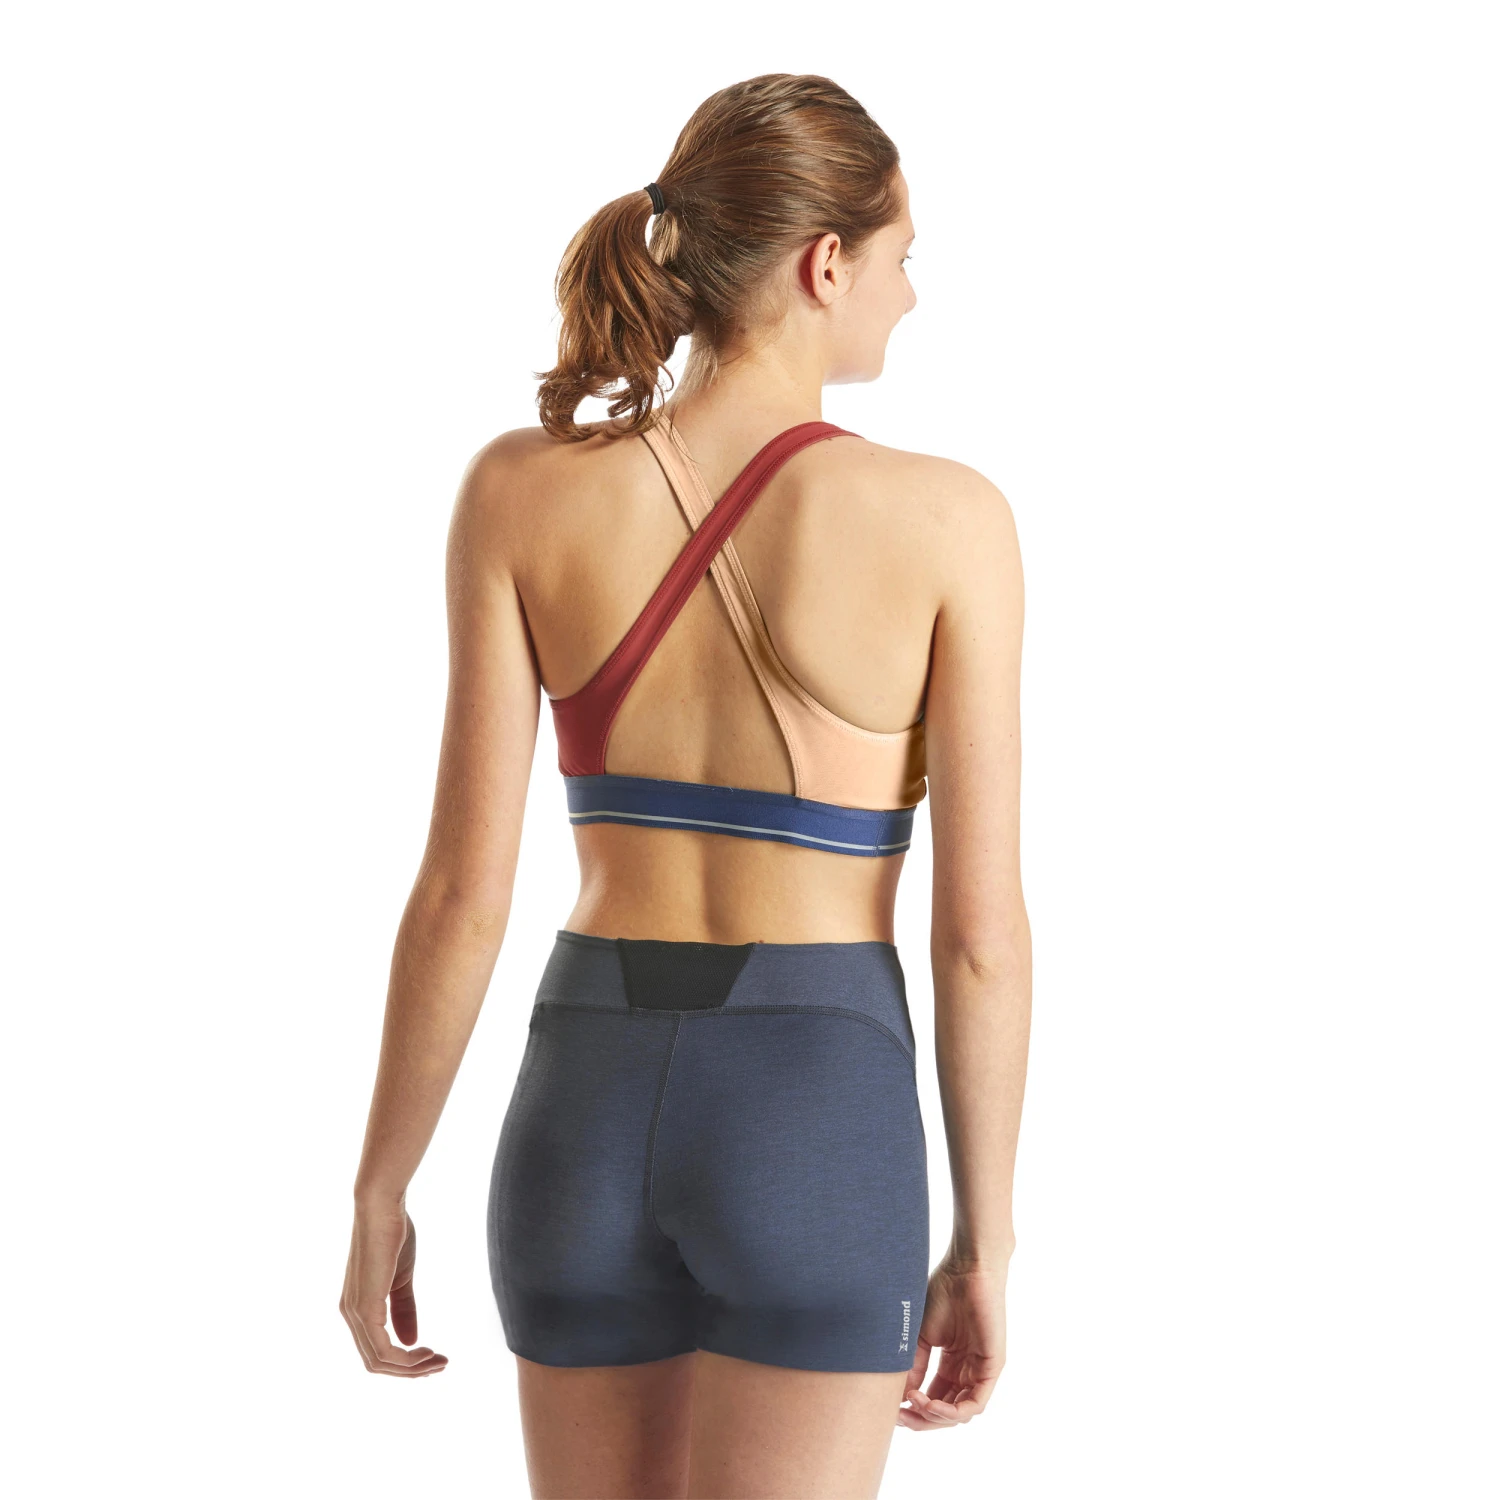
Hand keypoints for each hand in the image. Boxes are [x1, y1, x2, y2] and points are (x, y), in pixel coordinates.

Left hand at [340, 1202, 448, 1376]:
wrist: (383, 1208)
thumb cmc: (393, 1235)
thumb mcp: (401, 1279)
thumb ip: (404, 1309)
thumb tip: (411, 1342)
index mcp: (357, 1309)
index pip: (376, 1351)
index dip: (405, 1362)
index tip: (434, 1355)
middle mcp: (350, 1315)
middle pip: (376, 1363)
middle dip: (410, 1371)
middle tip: (440, 1364)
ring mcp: (355, 1313)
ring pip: (379, 1361)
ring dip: (412, 1368)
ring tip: (439, 1361)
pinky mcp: (364, 1307)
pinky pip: (382, 1349)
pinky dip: (405, 1359)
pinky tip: (425, 1351)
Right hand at [899, 1254, 1006, 1428]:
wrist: (965, 1270)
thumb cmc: (943, 1292)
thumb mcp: (921, 1335)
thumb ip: (914, 1366)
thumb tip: (900, 1396)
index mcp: (951, 1363)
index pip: (933, 1398)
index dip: (913, 1409)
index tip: (891, 1409)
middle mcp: (966, 1370)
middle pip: (945, 1411)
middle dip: (921, 1419)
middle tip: (899, 1417)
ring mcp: (980, 1370)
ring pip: (959, 1413)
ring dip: (934, 1417)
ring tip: (914, 1404)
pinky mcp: (992, 1368)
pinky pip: (974, 1404)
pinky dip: (951, 1412)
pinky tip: (930, 1403)